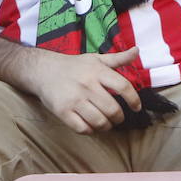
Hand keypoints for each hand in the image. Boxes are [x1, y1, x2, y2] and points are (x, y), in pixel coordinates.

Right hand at [27, 47, 142, 133]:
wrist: (43, 70)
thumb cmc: (74, 66)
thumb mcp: (95, 59)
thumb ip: (118, 58)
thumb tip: (137, 51)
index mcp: (97, 71)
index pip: (123, 86)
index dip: (134, 99)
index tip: (137, 107)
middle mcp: (86, 85)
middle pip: (113, 109)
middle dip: (119, 117)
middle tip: (117, 117)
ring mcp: (74, 99)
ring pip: (100, 122)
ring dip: (106, 126)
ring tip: (105, 123)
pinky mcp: (63, 111)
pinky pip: (83, 129)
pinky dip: (91, 130)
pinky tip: (90, 124)